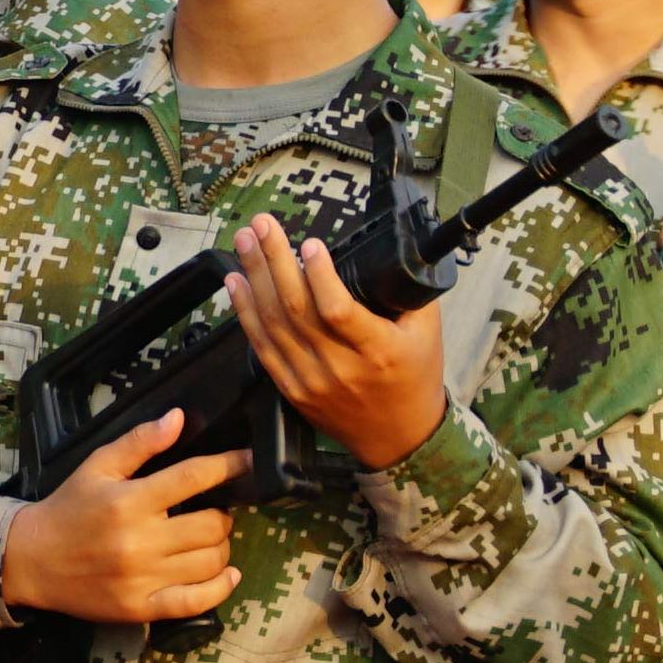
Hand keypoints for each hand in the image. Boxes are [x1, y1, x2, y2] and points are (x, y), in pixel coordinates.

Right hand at [0, 410, 243, 624]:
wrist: (31, 561)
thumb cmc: (68, 509)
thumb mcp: (97, 467)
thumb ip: (139, 442)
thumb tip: (178, 419)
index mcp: (130, 501)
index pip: (194, 477)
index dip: (229, 466)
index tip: (247, 461)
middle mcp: (140, 541)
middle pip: (212, 525)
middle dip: (223, 513)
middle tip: (213, 511)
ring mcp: (143, 579)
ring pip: (211, 562)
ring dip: (221, 547)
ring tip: (209, 539)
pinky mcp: (142, 608)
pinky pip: (196, 602)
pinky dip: (221, 588)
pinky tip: (228, 576)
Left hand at [229, 214, 444, 468]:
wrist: (399, 437)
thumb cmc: (415, 376)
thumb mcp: (426, 332)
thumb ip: (408, 292)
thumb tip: (389, 249)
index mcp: (378, 351)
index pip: (338, 310)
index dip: (320, 275)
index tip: (311, 243)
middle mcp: (340, 367)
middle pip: (296, 309)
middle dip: (274, 260)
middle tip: (262, 224)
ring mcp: (311, 381)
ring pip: (273, 324)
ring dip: (254, 277)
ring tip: (245, 241)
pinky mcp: (291, 389)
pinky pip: (261, 347)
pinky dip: (245, 312)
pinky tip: (236, 282)